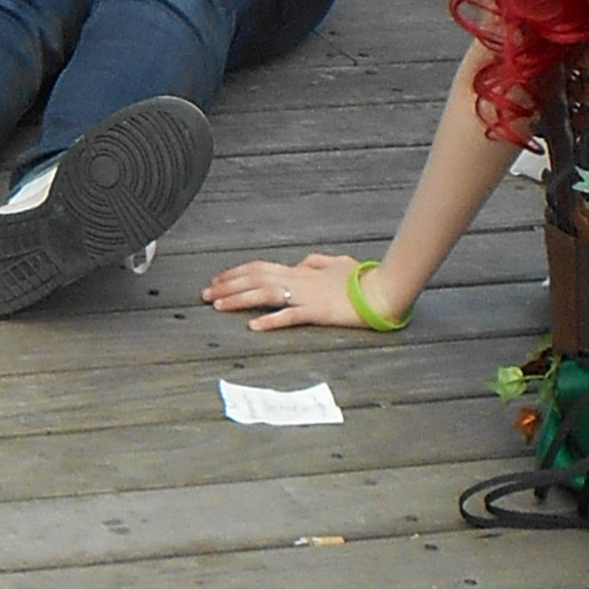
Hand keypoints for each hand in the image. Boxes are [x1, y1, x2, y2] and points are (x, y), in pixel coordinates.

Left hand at [204, 248, 372, 330]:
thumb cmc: (362, 278)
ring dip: (239, 300)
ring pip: (265, 293)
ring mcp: (307, 295)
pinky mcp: (318, 312)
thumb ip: (317, 262)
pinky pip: (290, 316)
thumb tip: (304, 262)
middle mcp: (299, 279)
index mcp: (301, 270)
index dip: (236, 272)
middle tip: (205, 294)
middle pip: (255, 278)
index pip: (260, 267)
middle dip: (227, 285)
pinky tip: (254, 326)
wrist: (383, 290)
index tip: (217, 280)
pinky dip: (270, 320)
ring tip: (217, 306)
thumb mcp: (337, 263)